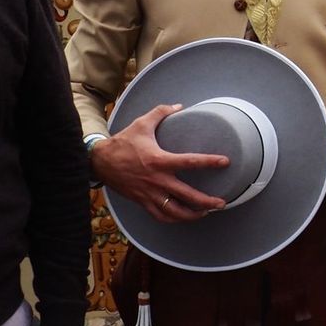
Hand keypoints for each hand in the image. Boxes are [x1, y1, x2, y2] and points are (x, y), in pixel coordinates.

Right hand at [90, 104, 228, 222]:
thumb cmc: (122, 142)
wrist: (100, 162)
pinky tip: (184, 217)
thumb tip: (179, 106)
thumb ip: (161, 112)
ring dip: (193, 215)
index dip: (210, 162)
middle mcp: (157, 180)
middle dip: (206, 202)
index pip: (190, 162)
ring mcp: (149, 194)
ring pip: (175, 212)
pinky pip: (161, 216)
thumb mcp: (141, 123)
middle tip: (221, 203)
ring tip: (206, 213)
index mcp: (159, 160)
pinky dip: (174, 219)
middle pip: (187, 196)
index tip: (225, 162)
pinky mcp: (142, 202)